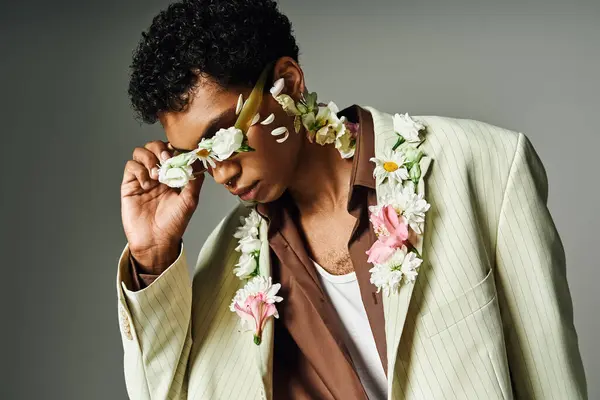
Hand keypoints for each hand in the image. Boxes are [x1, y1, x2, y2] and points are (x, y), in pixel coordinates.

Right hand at [120, 140, 204, 270]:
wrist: (156, 240)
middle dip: (160, 149)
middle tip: (166, 160)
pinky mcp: (129, 185)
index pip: (171, 151)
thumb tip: (198, 162)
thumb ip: (194, 181)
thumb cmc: (174, 223)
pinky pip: (131, 166)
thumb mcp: (190, 201)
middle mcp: (157, 173)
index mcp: (172, 175)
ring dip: (149, 158)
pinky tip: (147, 183)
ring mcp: (142, 178)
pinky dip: (139, 169)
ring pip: (140, 152)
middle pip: (154, 146)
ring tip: (156, 174)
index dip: (174, 148)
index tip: (179, 154)